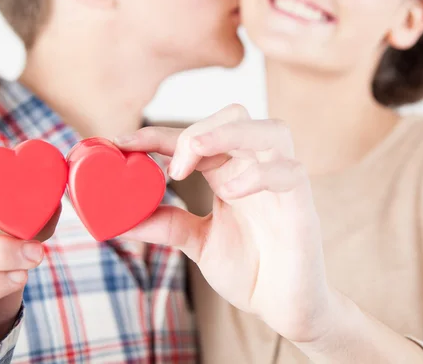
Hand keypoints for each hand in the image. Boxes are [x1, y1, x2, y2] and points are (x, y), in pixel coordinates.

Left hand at [115, 105, 331, 343]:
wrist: (285, 308)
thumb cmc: (249, 270)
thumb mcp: (197, 242)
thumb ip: (167, 224)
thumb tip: (120, 219)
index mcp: (228, 173)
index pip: (194, 138)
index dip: (157, 134)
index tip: (120, 143)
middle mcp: (255, 169)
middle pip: (235, 116)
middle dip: (197, 131)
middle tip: (171, 168)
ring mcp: (281, 184)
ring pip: (270, 131)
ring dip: (227, 134)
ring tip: (190, 161)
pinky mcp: (302, 206)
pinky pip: (290, 172)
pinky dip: (258, 175)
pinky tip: (230, 193)